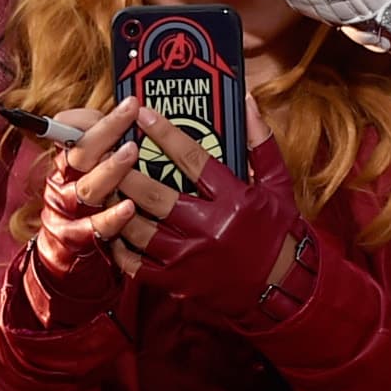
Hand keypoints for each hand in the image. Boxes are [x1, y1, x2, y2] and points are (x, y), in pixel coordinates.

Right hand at [30, 97, 143, 299]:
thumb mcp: (89, 178)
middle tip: (130, 111)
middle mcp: (63, 184)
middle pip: (80, 153)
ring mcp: (69, 213)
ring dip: (110, 169)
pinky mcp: (77, 241)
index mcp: (66, 165)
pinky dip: (111, 217)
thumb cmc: (86, 212)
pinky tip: (128, 208)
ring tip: (130, 153)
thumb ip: (103, 153)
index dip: (90, 114)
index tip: (120, 101)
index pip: (71, 131)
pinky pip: (95, 227)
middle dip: (105, 129)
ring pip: (87, 188)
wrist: (61, 265)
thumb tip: (134, 120)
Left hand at [107, 97, 304, 324]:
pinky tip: (114, 229)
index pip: (193, 158)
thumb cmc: (279, 231)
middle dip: (126, 172)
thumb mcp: (278, 184)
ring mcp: (190, 258)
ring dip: (119, 207)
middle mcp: (209, 228)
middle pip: (155, 194)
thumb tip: (247, 102)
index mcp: (234, 200)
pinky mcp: (178, 282)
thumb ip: (260, 143)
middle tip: (108, 154)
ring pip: (139, 229)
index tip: (144, 114)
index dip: (166, 134)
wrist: (284, 288)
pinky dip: (120, 247)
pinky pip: (137, 264)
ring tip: (106, 189)